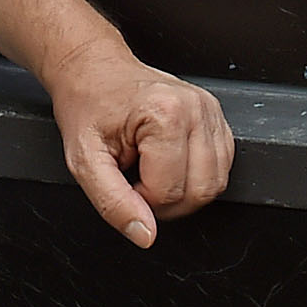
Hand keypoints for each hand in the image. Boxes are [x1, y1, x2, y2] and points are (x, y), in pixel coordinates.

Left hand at [43, 39, 232, 246]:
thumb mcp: (85, 161)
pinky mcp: (216, 115)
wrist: (95, 72)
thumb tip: (144, 234)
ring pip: (215, 182)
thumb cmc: (88, 107)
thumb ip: (113, 203)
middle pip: (200, 191)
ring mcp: (210, 111)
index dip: (141, 199)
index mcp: (165, 115)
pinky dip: (197, 175)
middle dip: (167, 201)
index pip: (169, 192)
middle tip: (137, 182)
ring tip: (153, 170)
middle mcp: (196, 109)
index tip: (123, 181)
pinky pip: (221, 165)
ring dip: (184, 189)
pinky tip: (170, 162)